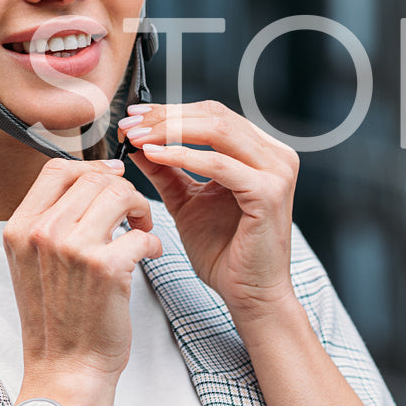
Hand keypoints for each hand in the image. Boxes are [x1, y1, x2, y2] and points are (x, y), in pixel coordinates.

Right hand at [3, 158, 162, 390]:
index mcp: (20, 228)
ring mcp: (73, 249)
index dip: (90, 166)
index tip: (111, 177)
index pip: (56, 169)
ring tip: (142, 229)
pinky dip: (154, 241)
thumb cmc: (57, 320)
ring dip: (140, 208)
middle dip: (121, 189)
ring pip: (119, 194)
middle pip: (92, 177)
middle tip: (132, 213)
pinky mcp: (106, 268)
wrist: (66, 368)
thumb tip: (87, 182)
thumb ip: (49, 223)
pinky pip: (142, 233)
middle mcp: (42, 233)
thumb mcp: (33, 264)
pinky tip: (150, 255)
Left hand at [119, 101, 300, 325]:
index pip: (211, 115)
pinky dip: (183, 156)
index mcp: (260, 152)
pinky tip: (155, 156)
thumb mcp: (186, 201)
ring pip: (217, 131)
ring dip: (170, 131)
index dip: (170, 110)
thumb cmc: (224, 251)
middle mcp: (275, 155)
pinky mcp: (269, 192)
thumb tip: (136, 143)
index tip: (132, 116)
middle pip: (214, 116)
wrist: (249, 294)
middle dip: (166, 117)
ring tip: (136, 137)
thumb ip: (166, 170)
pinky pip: (219, 164)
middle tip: (129, 123)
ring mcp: (276, 171)